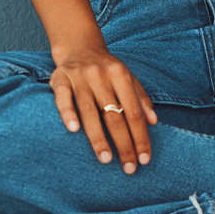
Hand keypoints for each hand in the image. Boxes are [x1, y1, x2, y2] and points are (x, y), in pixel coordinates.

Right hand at [50, 44, 157, 173]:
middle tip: (129, 167)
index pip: (134, 110)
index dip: (140, 136)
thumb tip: (154, 122)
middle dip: (124, 143)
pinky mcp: (60, 79)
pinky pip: (63, 98)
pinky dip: (68, 113)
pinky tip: (73, 130)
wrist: (79, 46)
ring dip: (98, 137)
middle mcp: (101, 75)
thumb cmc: (107, 70)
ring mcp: (80, 77)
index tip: (145, 158)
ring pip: (89, 110)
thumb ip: (141, 98)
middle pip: (114, 114)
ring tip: (106, 159)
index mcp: (120, 74)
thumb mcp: (127, 78)